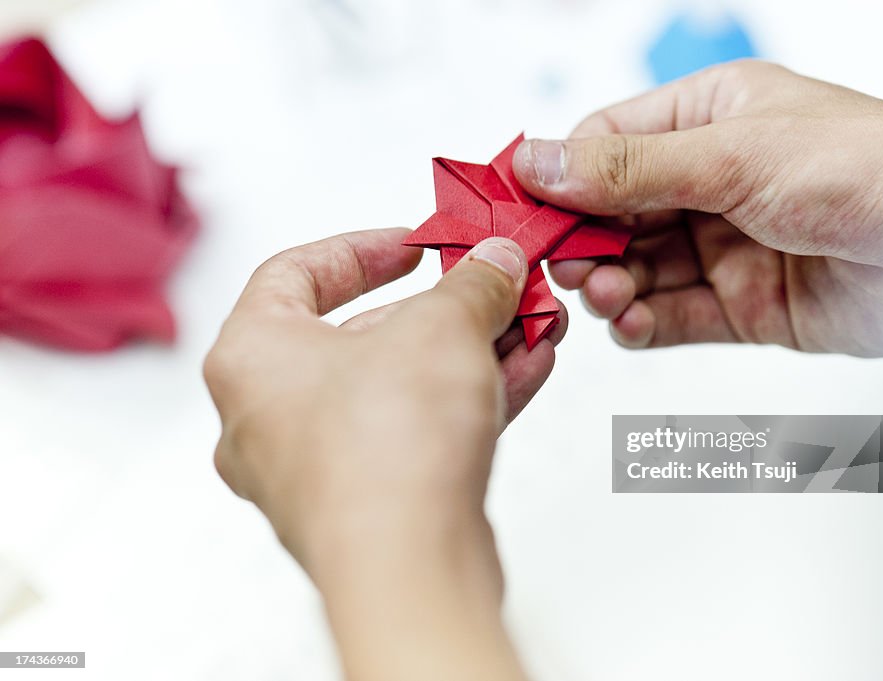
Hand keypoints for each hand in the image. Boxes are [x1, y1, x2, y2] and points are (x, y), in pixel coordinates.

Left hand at [204, 229, 551, 680]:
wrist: (407, 566)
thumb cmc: (384, 449)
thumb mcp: (441, 327)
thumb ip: (471, 284)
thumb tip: (494, 263)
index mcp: (251, 355)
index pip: (294, 273)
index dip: (361, 249)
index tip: (415, 243)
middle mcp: (269, 414)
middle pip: (363, 335)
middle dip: (444, 308)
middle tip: (492, 287)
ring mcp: (317, 466)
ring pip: (399, 388)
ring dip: (470, 352)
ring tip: (529, 324)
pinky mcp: (366, 505)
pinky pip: (418, 433)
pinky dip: (469, 399)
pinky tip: (526, 369)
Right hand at [513, 60, 882, 355]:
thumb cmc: (878, 168)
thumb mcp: (735, 156)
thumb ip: (629, 168)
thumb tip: (539, 160)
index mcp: (709, 118)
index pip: (605, 144)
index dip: (559, 178)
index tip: (522, 213)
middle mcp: (713, 180)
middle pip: (613, 213)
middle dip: (582, 242)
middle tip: (558, 267)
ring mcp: (727, 244)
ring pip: (637, 269)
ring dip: (610, 286)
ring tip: (604, 296)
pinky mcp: (745, 304)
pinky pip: (672, 316)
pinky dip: (644, 324)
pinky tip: (631, 324)